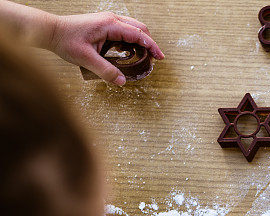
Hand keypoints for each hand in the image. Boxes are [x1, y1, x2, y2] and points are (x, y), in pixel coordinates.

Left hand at [48, 11, 164, 84]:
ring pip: (133, 28)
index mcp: (109, 25)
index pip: (139, 34)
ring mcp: (107, 20)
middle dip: (149, 43)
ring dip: (140, 42)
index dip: (152, 46)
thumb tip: (122, 81)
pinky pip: (124, 30)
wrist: (50, 31)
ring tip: (141, 57)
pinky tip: (127, 52)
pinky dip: (131, 40)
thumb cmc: (65, 41)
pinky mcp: (104, 24)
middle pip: (140, 29)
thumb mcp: (86, 59)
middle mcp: (111, 20)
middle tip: (153, 59)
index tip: (160, 58)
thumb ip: (106, 71)